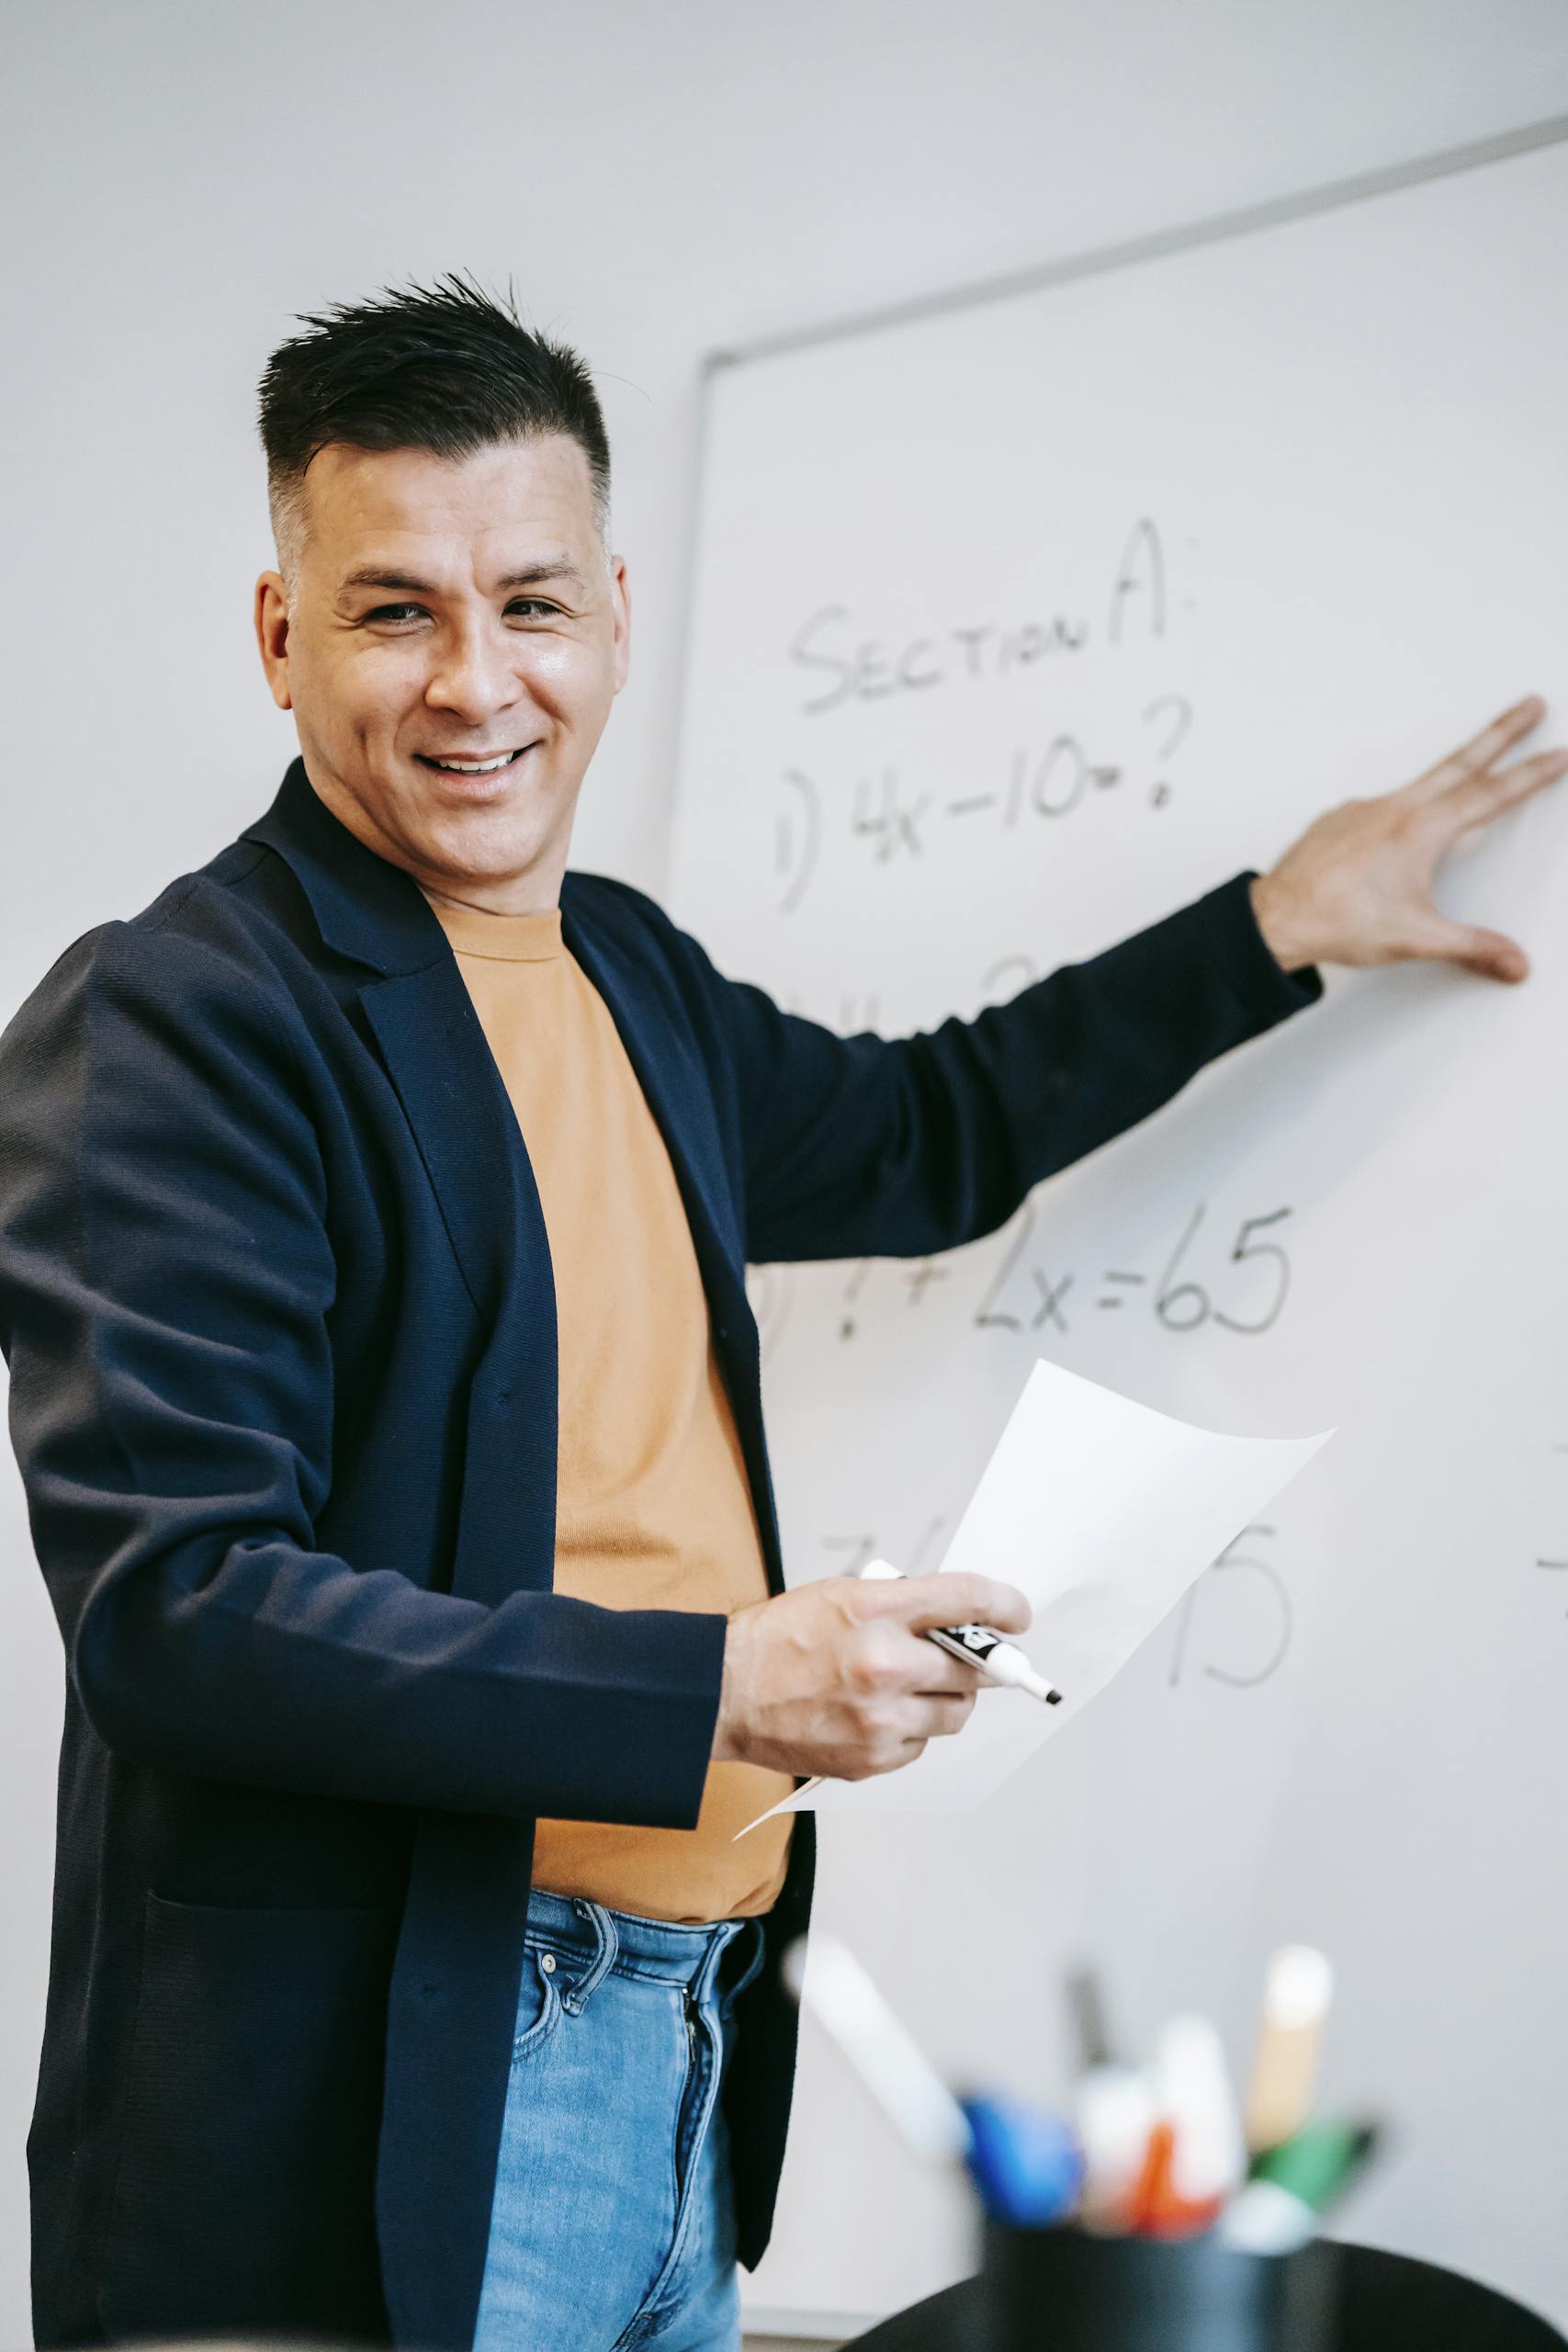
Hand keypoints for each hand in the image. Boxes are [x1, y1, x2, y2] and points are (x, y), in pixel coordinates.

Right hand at [712, 1571, 1030, 1781]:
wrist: (725, 1693)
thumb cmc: (777, 1639)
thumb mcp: (841, 1594)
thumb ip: (902, 1604)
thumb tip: (957, 1618)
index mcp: (876, 1610)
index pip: (967, 1600)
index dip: (1004, 1606)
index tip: (1017, 1614)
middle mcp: (884, 1664)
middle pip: (973, 1667)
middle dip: (976, 1661)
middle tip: (969, 1658)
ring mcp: (880, 1718)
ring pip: (955, 1712)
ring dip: (946, 1698)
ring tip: (912, 1687)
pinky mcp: (872, 1758)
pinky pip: (921, 1745)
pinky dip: (912, 1730)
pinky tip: (878, 1714)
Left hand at [1249, 695, 1567, 980]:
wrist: (1275, 918)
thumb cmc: (1336, 921)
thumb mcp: (1417, 938)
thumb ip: (1473, 947)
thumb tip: (1514, 962)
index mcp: (1422, 830)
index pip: (1492, 795)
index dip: (1531, 774)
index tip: (1559, 753)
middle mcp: (1395, 809)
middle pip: (1462, 761)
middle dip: (1502, 731)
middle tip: (1530, 705)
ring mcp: (1365, 809)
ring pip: (1422, 780)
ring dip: (1453, 767)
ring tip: (1473, 762)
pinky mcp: (1341, 819)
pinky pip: (1382, 805)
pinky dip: (1403, 807)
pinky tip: (1402, 827)